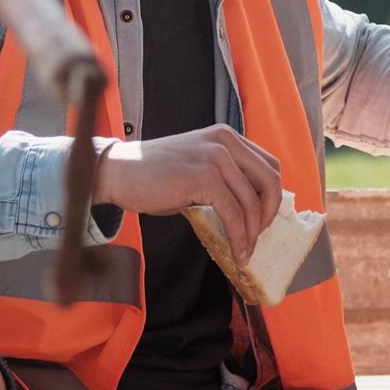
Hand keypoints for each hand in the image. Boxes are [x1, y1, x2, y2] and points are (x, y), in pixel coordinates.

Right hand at [94, 125, 282, 263]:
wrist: (117, 172)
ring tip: (245, 253)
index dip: (272, 195)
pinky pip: (233, 213)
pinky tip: (236, 252)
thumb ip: (223, 179)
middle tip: (259, 237)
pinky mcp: (205, 177)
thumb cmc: (153, 176)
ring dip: (252, 234)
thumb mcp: (196, 167)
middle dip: (269, 214)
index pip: (269, 164)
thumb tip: (250, 211)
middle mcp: (226, 141)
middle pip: (270, 180)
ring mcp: (216, 157)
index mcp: (227, 136)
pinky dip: (239, 237)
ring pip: (251, 202)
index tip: (263, 219)